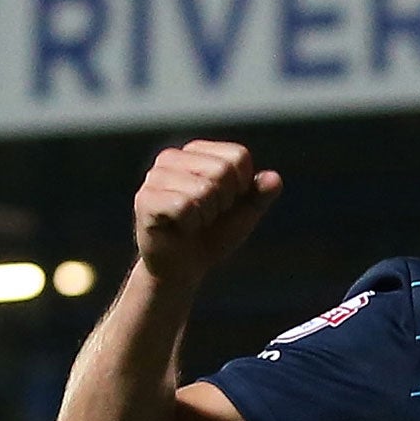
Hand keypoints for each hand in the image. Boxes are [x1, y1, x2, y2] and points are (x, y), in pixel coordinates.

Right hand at [133, 140, 282, 283]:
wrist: (183, 268)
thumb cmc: (212, 235)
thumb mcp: (243, 214)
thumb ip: (260, 195)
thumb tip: (274, 179)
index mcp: (197, 152)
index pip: (238, 156)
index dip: (242, 187)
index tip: (226, 203)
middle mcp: (172, 158)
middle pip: (223, 171)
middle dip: (224, 202)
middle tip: (207, 216)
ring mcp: (155, 177)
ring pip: (204, 189)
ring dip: (206, 216)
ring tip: (192, 222)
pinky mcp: (145, 199)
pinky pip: (184, 206)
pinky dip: (190, 224)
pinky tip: (179, 228)